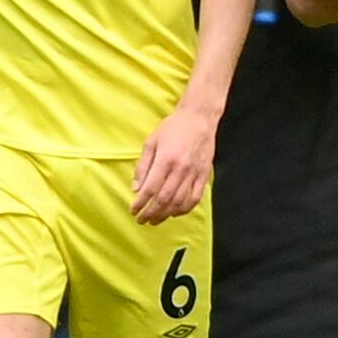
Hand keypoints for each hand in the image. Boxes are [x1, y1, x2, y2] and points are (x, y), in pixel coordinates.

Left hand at [130, 97, 219, 226]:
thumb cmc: (174, 127)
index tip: (134, 210)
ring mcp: (193, 174)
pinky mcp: (203, 176)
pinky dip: (184, 209)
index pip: (150, 189)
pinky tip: (175, 213)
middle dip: (150, 213)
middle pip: (164, 199)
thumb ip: (142, 166)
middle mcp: (180, 169)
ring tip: (155, 220)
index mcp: (165, 159)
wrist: (199, 118)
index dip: (141, 203)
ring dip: (165, 215)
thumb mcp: (151, 142)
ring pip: (179, 202)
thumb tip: (136, 188)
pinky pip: (194, 199)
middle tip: (142, 219)